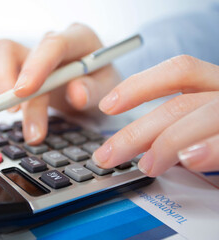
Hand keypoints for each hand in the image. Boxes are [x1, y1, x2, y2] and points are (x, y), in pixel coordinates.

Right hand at [0, 23, 120, 144]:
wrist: (90, 90)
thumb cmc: (99, 85)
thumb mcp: (108, 90)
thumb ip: (94, 90)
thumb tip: (76, 94)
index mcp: (79, 38)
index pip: (53, 44)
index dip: (36, 66)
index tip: (25, 92)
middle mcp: (51, 42)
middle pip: (24, 55)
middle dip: (17, 92)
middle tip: (23, 122)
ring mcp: (33, 53)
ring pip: (2, 56)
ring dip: (0, 87)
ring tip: (13, 113)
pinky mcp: (18, 65)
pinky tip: (12, 107)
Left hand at [93, 55, 218, 175]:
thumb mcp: (201, 126)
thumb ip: (175, 126)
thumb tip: (133, 144)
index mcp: (215, 85)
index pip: (179, 71)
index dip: (139, 85)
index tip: (106, 105)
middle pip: (177, 105)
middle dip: (134, 133)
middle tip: (105, 156)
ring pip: (198, 118)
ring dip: (165, 144)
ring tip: (146, 166)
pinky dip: (207, 149)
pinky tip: (189, 160)